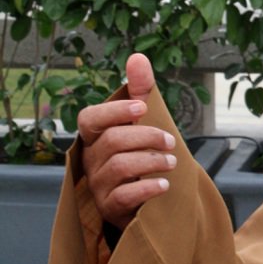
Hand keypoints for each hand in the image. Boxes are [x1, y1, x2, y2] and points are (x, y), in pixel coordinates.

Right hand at [77, 53, 176, 229]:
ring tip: (172, 162)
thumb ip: (140, 90)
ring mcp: (98, 185)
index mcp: (96, 136)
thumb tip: (137, 57)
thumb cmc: (141, 153)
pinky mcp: (110, 207)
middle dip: (146, 137)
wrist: (148, 196)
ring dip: (152, 161)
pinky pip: (123, 196)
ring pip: (119, 167)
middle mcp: (91, 159)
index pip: (90, 119)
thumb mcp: (143, 121)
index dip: (114, 112)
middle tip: (171, 141)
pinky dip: (147, 188)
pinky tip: (164, 184)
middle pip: (112, 141)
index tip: (142, 107)